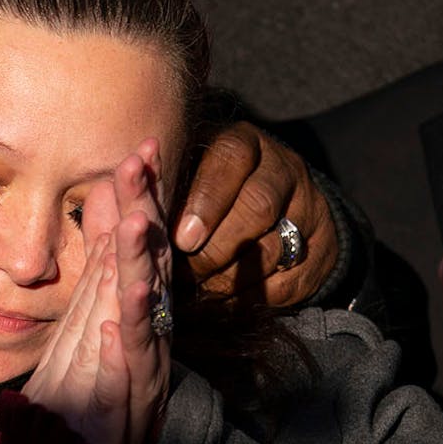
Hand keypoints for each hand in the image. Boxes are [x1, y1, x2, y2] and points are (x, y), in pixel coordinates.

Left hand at [23, 141, 170, 443]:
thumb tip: (106, 210)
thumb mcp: (84, 323)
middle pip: (148, 261)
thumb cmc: (81, 398)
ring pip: (143, 304)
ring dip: (140, 262)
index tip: (138, 149)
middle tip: (141, 160)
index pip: (137, 245)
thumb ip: (100, 271)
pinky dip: (125, 330)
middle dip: (146, 209)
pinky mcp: (123, 399)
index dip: (140, 197)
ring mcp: (137, 363)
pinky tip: (121, 304)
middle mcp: (141, 330)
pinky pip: (127, 360)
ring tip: (136, 223)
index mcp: (128, 310)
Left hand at [174, 122, 335, 305]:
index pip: (230, 158)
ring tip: (198, 290)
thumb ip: (162, 189)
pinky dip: (253, 296)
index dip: (207, 199)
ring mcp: (309, 207)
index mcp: (243, 142)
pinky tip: (224, 301)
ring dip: (232, 276)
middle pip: (258, 205)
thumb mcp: (183, 176)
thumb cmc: (202, 191)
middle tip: (188, 271)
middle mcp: (282, 169)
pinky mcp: (323, 248)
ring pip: (276, 246)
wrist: (273, 208)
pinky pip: (291, 278)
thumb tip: (119, 211)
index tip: (182, 237)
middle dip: (218, 245)